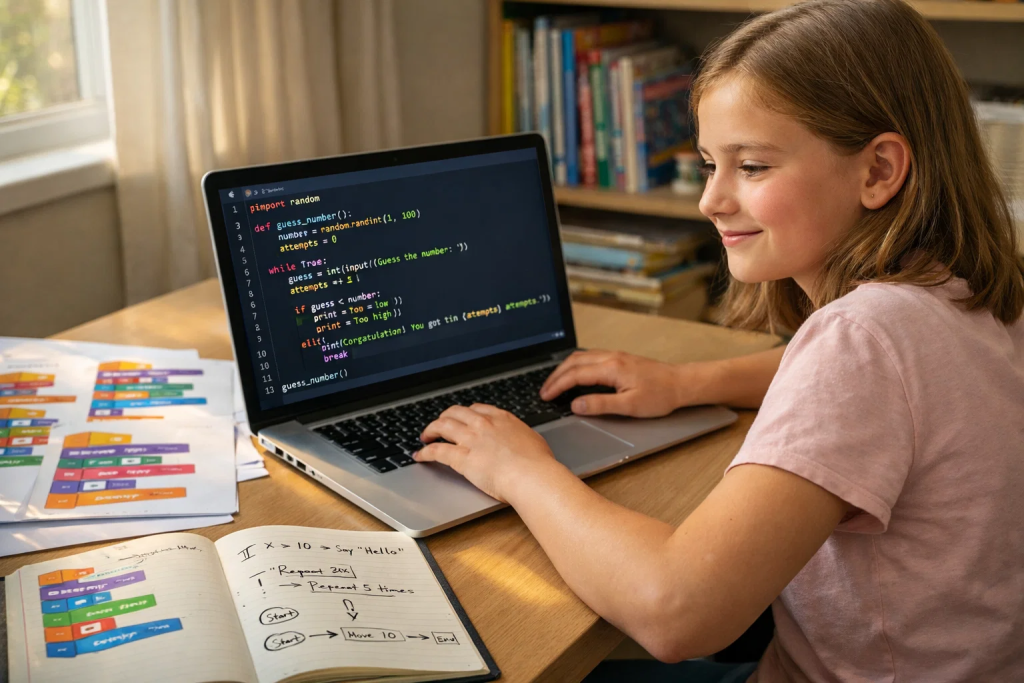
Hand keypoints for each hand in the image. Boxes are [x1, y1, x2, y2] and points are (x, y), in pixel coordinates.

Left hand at [414, 404, 565, 502]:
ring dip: (431, 429)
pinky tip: (420, 455)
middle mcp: (483, 424)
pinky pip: (437, 450)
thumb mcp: (533, 441)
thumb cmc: (538, 463)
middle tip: (439, 425)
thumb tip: (522, 443)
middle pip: (455, 412)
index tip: (462, 418)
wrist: (532, 475)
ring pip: (442, 425)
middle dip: (444, 417)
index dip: (465, 413)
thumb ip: (521, 439)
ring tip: (425, 436)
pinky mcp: (462, 458)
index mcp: (502, 419)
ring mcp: (471, 439)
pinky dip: (425, 452)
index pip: (477, 409)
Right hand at [539, 350, 686, 417]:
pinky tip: (574, 373)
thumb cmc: (660, 396)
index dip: (557, 386)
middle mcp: (611, 357)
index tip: (545, 396)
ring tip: (554, 383)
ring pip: (581, 357)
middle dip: (555, 376)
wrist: (681, 383)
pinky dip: (575, 365)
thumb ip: (600, 405)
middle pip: (573, 362)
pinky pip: (590, 356)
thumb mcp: (630, 406)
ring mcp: (615, 355)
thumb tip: (576, 405)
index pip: (575, 375)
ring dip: (564, 369)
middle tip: (544, 391)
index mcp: (611, 368)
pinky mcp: (619, 358)